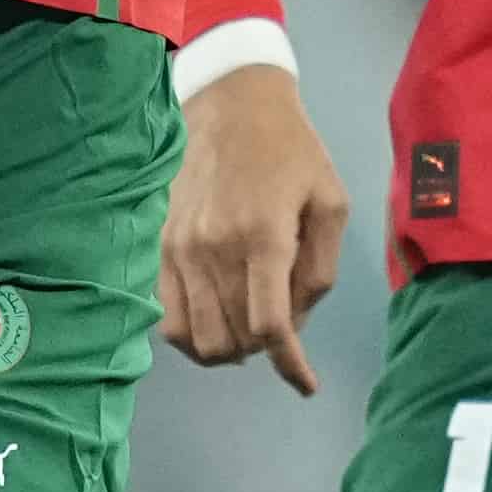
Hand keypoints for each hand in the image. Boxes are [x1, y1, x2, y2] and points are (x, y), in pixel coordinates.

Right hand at [158, 65, 346, 391]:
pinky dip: (192, 340)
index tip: (304, 384)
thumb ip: (321, 268)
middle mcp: (215, 247)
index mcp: (264, 234)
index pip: (270, 325)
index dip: (290, 365)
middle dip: (265, 349)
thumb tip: (297, 322)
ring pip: (200, 339)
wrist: (229, 106)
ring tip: (248, 329)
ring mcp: (180, 249)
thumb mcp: (330, 202)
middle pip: (235, 339)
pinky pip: (167, 320)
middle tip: (282, 327)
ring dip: (230, 350)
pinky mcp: (160, 248)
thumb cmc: (291, 152)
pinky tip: (215, 325)